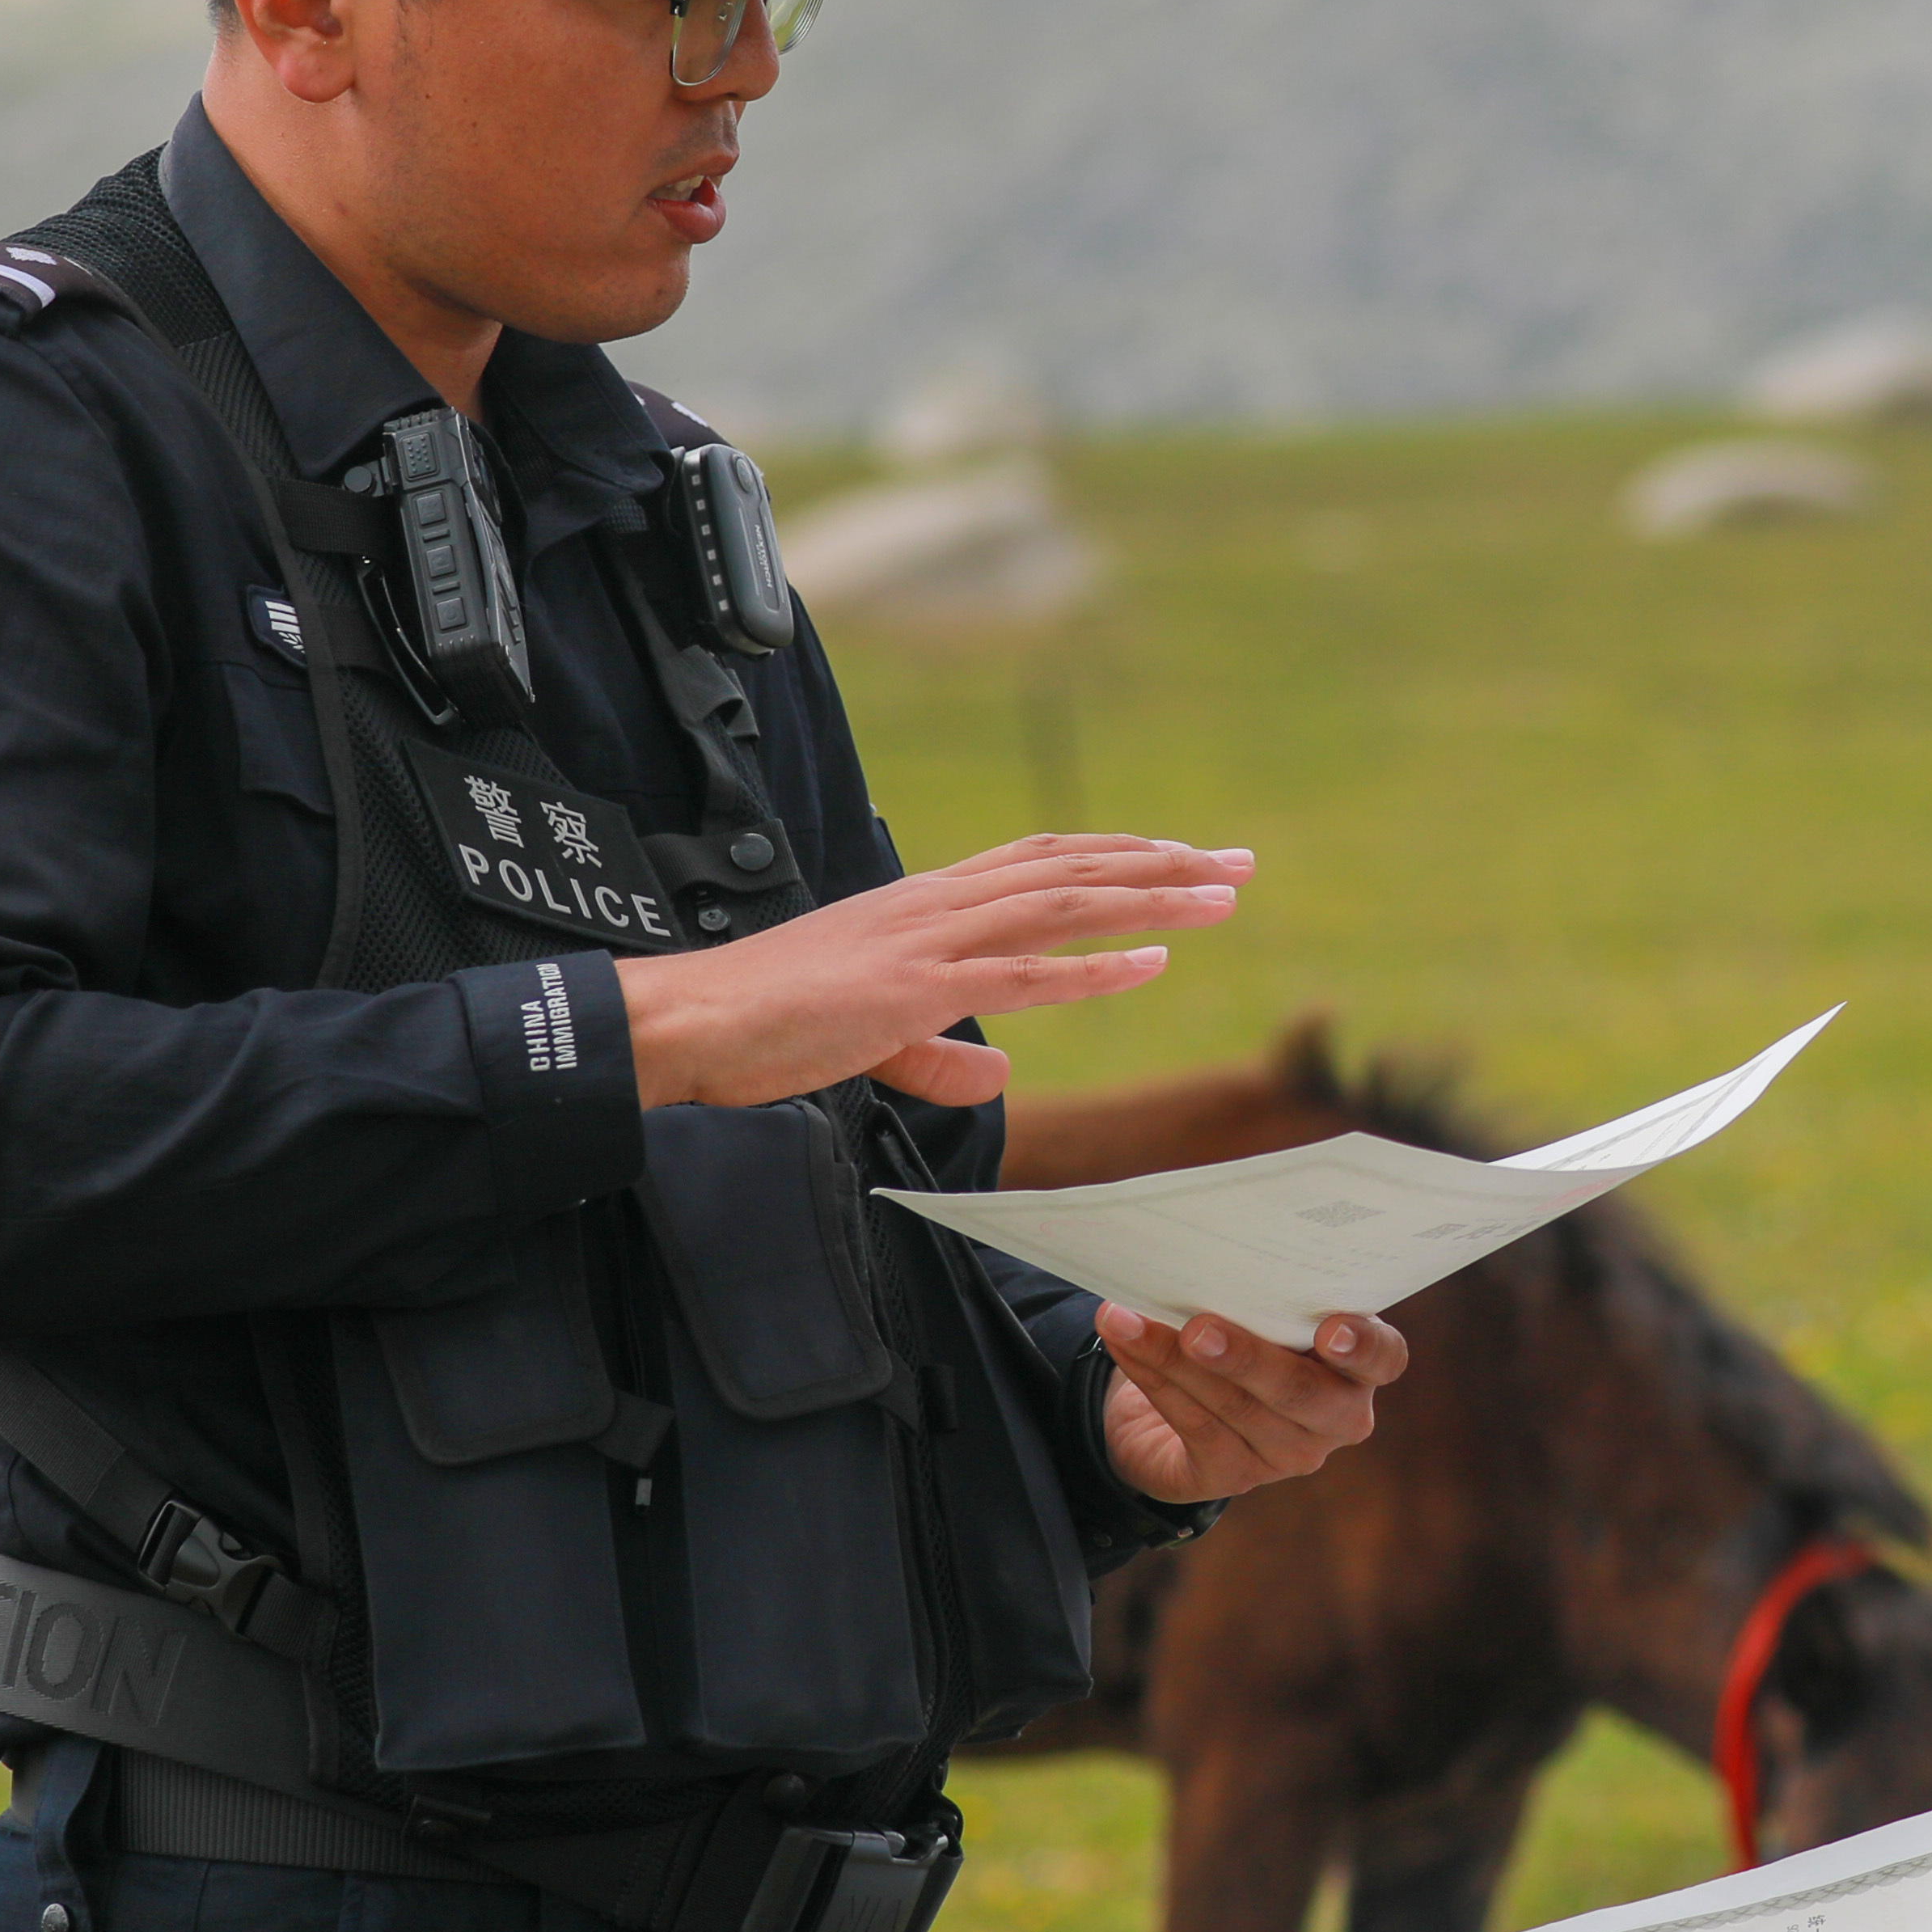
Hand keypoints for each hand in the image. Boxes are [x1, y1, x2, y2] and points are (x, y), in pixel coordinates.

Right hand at [614, 835, 1250, 1111]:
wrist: (691, 1021)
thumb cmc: (768, 1022)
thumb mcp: (872, 1035)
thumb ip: (936, 1053)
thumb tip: (993, 1076)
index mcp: (926, 905)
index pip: (1042, 862)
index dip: (1119, 856)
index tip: (1186, 859)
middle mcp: (936, 907)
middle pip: (1071, 868)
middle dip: (1163, 863)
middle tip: (1239, 863)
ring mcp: (926, 943)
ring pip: (1060, 905)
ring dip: (1149, 898)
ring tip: (1221, 895)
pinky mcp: (911, 991)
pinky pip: (1020, 975)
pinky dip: (1091, 969)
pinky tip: (1148, 964)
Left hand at [1094, 1302, 1406, 1503]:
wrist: (1189, 1402)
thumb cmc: (1245, 1333)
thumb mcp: (1267, 1311)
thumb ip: (1264, 1292)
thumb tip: (1206, 1251)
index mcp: (1358, 1366)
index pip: (1383, 1358)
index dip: (1363, 1346)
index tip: (1330, 1328)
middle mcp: (1335, 1417)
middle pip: (1301, 1392)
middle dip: (1246, 1358)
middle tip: (1199, 1327)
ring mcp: (1288, 1454)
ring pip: (1234, 1408)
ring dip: (1175, 1359)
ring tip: (1130, 1321)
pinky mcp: (1233, 1476)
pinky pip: (1193, 1425)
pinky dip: (1153, 1378)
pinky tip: (1125, 1342)